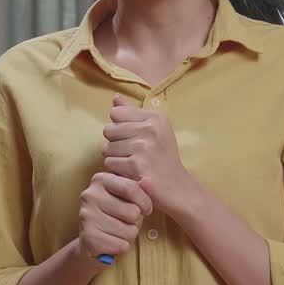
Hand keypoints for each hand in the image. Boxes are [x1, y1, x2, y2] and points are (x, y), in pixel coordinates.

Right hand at [75, 170, 152, 263]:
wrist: (92, 240)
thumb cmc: (115, 215)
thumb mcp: (129, 198)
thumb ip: (140, 189)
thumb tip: (149, 182)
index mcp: (100, 179)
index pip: (131, 188)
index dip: (145, 202)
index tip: (146, 209)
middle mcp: (90, 195)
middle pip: (133, 212)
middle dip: (136, 221)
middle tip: (125, 222)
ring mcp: (86, 215)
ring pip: (129, 231)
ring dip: (129, 236)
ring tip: (117, 232)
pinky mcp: (87, 236)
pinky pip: (121, 245)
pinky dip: (121, 247)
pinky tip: (112, 242)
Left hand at [102, 95, 202, 218]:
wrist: (176, 187)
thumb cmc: (162, 157)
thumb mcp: (154, 130)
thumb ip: (132, 113)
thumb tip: (115, 97)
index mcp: (156, 117)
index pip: (116, 113)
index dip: (120, 127)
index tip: (133, 137)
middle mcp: (151, 129)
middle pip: (108, 130)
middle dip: (115, 143)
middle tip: (131, 153)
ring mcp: (143, 147)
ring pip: (107, 148)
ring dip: (114, 158)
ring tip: (131, 164)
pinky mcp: (136, 165)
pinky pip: (110, 163)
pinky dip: (116, 171)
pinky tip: (130, 173)